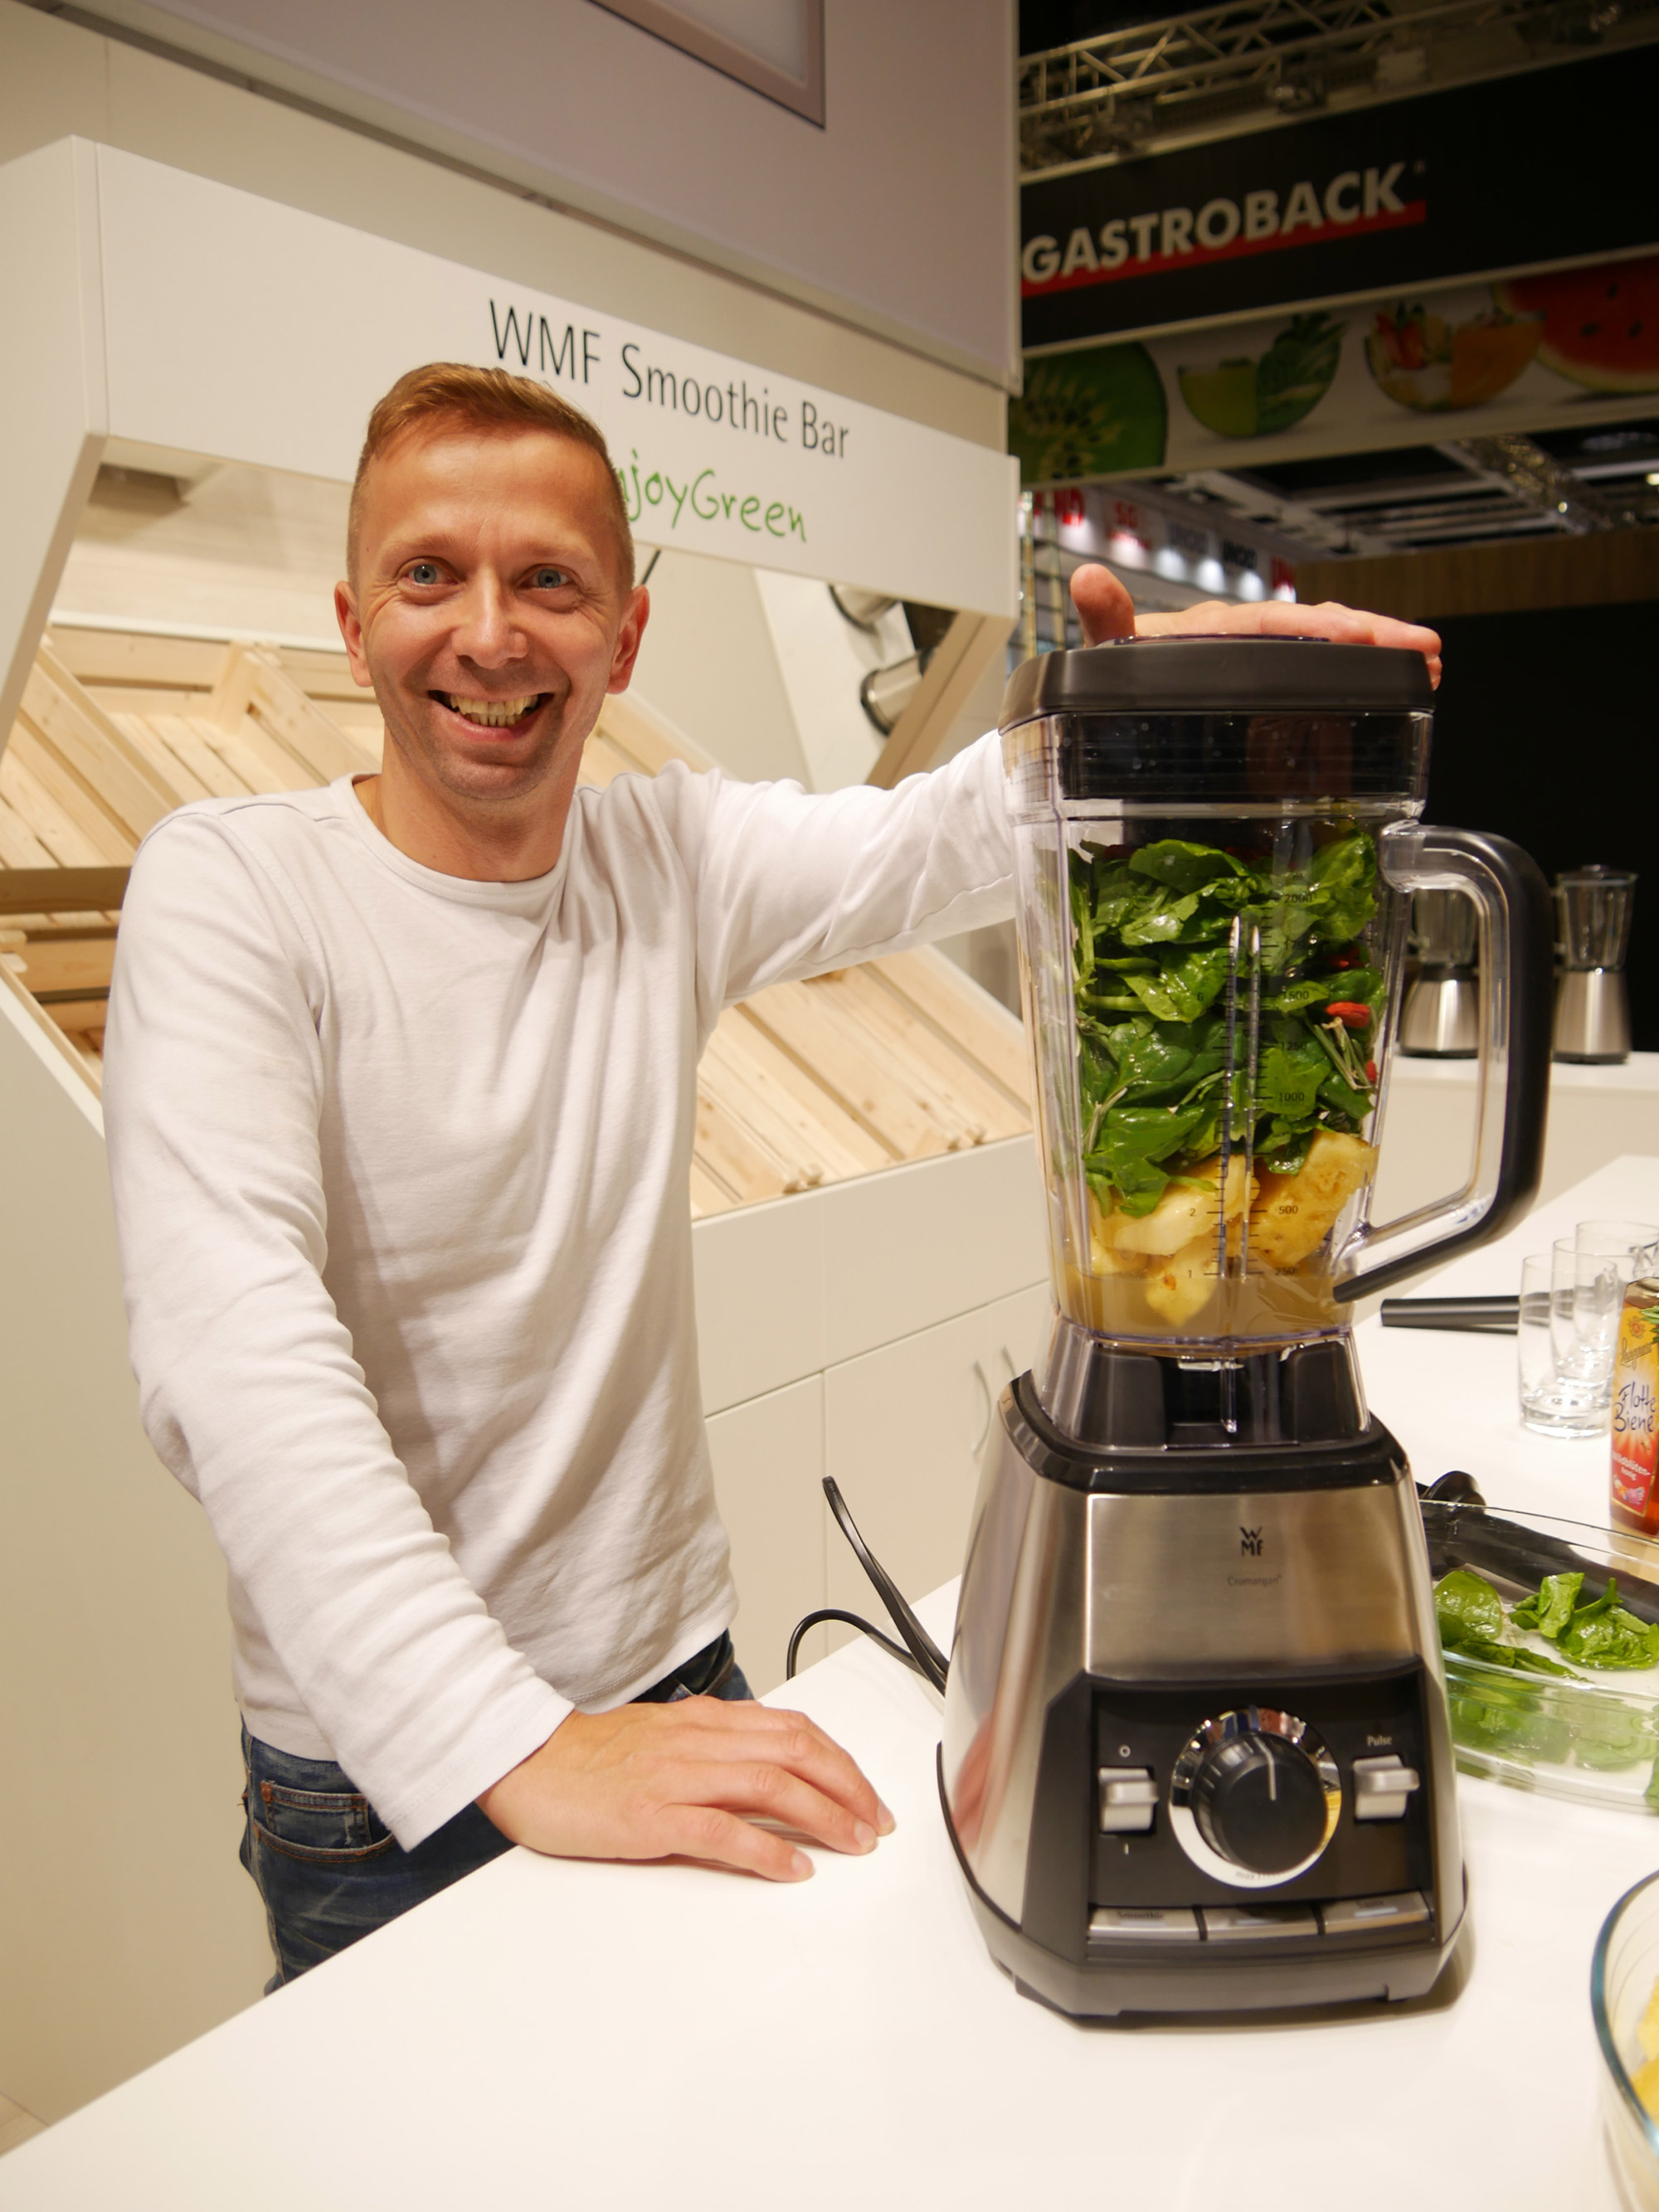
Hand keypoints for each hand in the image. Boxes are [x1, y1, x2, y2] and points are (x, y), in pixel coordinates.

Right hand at [477, 1696, 894, 1880]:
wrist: (524, 1761)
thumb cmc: (588, 1756)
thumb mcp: (663, 1736)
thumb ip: (713, 1745)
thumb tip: (767, 1765)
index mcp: (703, 1721)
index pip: (792, 1729)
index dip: (839, 1760)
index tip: (867, 1791)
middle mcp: (697, 1742)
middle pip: (795, 1752)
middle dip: (848, 1786)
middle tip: (878, 1820)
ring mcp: (675, 1778)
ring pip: (771, 1785)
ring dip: (824, 1815)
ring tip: (854, 1842)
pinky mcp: (650, 1818)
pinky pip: (723, 1832)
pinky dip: (767, 1850)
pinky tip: (794, 1867)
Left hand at [1069, 563, 1441, 687]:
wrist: (1113, 685)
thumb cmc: (1116, 666)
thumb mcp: (1105, 652)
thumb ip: (1104, 621)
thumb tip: (1088, 580)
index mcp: (1210, 629)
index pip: (1271, 624)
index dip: (1316, 629)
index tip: (1357, 636)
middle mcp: (1244, 637)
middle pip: (1316, 628)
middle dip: (1373, 635)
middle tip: (1424, 648)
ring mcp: (1262, 658)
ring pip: (1329, 645)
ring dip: (1382, 651)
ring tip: (1430, 663)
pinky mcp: (1269, 682)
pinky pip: (1322, 670)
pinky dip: (1363, 675)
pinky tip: (1401, 686)